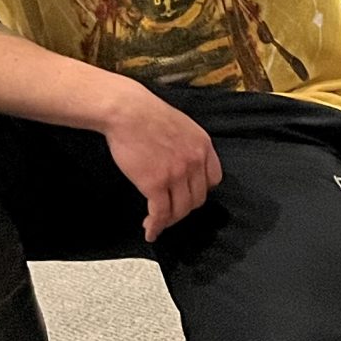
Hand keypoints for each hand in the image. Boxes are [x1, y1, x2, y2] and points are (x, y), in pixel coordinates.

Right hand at [100, 82, 221, 242]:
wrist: (127, 111)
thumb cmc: (147, 114)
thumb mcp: (182, 126)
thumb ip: (188, 146)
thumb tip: (183, 162)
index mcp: (203, 145)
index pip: (213, 180)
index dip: (200, 191)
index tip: (188, 195)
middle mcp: (195, 161)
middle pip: (197, 199)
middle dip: (183, 208)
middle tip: (169, 211)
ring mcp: (176, 174)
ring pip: (180, 210)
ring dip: (169, 220)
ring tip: (157, 222)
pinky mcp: (155, 183)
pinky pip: (160, 213)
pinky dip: (156, 226)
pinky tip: (150, 230)